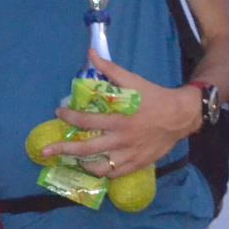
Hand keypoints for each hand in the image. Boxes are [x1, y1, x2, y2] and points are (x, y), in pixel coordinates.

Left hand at [44, 59, 201, 175]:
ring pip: (99, 167)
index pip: (86, 121)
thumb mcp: (134, 81)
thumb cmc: (155, 97)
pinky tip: (94, 168)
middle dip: (63, 150)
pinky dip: (103, 172)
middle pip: (86, 149)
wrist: (182, 115)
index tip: (59, 113)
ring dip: (82, 165)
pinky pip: (115, 173)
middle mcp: (121, 140)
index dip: (69, 117)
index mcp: (119, 120)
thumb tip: (92, 54)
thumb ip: (111, 70)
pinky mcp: (138, 164)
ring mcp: (129, 155)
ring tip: (71, 162)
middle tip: (46, 151)